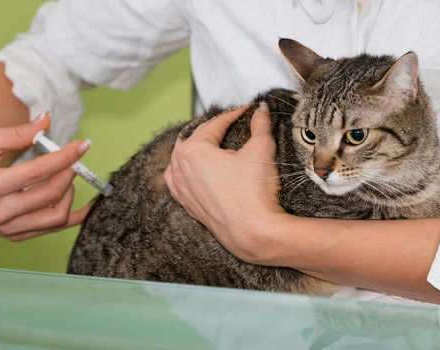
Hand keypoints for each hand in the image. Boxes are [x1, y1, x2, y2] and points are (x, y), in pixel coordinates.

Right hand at [0, 112, 91, 240]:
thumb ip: (17, 133)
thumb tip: (46, 122)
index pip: (39, 171)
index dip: (66, 157)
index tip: (82, 145)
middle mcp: (0, 212)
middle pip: (52, 195)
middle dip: (70, 174)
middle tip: (74, 160)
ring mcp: (8, 227)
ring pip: (56, 218)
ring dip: (70, 195)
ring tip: (66, 179)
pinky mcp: (13, 235)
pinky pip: (50, 230)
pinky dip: (71, 218)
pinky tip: (82, 207)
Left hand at [164, 102, 285, 263]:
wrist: (253, 232)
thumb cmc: (253, 190)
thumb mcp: (261, 149)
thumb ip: (260, 125)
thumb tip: (260, 109)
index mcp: (192, 150)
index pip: (214, 125)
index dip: (232, 114)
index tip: (246, 110)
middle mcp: (179, 168)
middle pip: (193, 139)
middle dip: (210, 129)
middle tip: (228, 124)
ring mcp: (180, 189)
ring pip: (179, 160)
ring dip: (192, 149)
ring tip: (205, 144)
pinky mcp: (187, 205)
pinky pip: (178, 182)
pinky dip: (184, 171)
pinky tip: (192, 171)